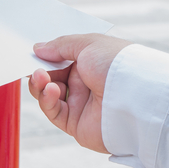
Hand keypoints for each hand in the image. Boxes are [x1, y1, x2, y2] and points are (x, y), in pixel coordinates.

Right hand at [28, 34, 131, 153]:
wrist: (136, 97)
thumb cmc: (118, 65)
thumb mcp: (88, 44)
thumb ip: (60, 45)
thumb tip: (38, 48)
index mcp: (90, 63)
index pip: (60, 60)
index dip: (45, 58)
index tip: (32, 54)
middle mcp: (85, 83)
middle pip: (50, 78)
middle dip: (39, 72)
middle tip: (34, 67)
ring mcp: (80, 104)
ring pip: (47, 95)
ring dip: (40, 85)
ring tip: (41, 77)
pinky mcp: (76, 123)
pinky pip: (53, 112)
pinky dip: (47, 100)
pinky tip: (51, 90)